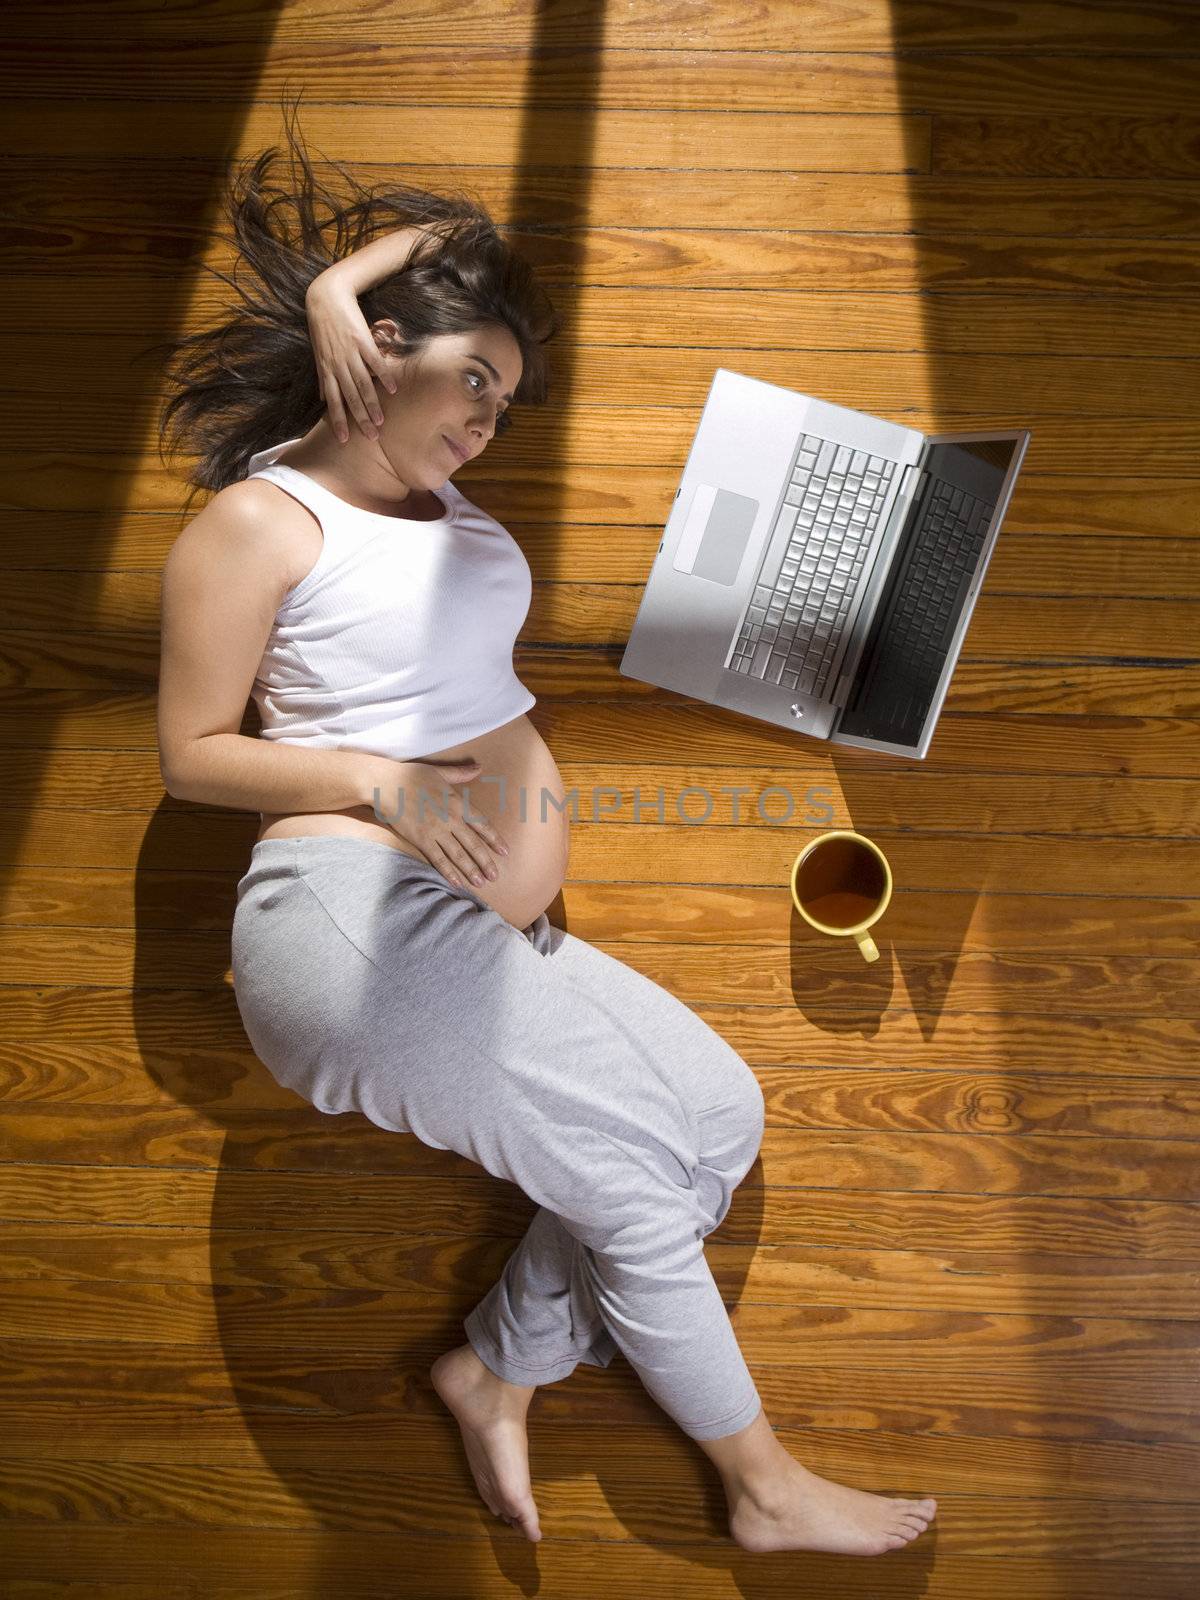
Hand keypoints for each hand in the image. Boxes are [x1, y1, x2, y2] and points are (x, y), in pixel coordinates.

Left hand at [305, 275, 396, 444]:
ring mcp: (349, 352)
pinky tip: (393, 389)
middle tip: (371, 437)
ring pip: (362, 384)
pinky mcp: (361, 339)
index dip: (338, 421)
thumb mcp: (318, 353)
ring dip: (372, 404)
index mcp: (326, 369)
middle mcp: (337, 364)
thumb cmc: (322, 326)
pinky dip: (384, 376)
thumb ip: (322, 377)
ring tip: (381, 421)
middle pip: (350, 397)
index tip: (345, 439)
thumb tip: (322, 398)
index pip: (333, 401)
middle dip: (360, 419)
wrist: (326, 297)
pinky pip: (374, 362)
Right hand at [377, 757, 509, 889]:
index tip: (505, 851)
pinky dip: (448, 872)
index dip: (494, 839)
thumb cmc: (411, 774)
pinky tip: (457, 882)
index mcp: (457, 802)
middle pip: (473, 844)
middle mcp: (450, 818)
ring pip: (458, 854)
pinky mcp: (421, 839)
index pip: (482, 824)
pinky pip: (438, 859)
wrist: (385, 783)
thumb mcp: (439, 771)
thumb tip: (480, 767)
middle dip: (486, 861)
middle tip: (495, 876)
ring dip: (471, 870)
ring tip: (481, 883)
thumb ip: (461, 773)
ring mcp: (436, 830)